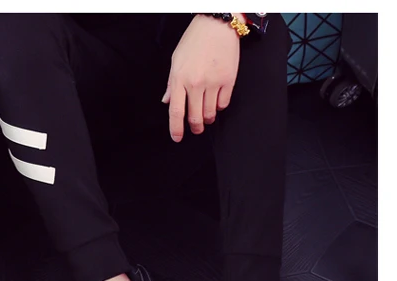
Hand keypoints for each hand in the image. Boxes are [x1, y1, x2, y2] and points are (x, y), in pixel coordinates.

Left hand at [162, 14, 242, 141]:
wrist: (217, 24)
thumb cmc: (195, 40)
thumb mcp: (176, 60)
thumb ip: (172, 84)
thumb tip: (168, 102)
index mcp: (179, 79)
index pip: (176, 112)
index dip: (176, 129)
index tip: (177, 138)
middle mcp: (195, 83)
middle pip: (194, 117)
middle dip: (195, 128)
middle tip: (196, 129)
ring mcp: (213, 82)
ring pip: (210, 113)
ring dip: (208, 119)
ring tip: (206, 117)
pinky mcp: (228, 80)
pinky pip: (224, 103)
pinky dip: (219, 107)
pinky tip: (217, 103)